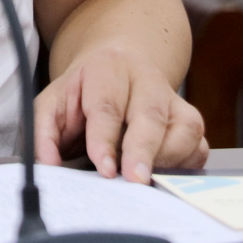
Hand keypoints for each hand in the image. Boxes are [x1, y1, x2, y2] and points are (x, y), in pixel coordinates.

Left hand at [34, 45, 207, 182]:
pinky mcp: (191, 119)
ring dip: (168, 159)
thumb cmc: (84, 89)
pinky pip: (198, 146)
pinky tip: (165, 175)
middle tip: (134, 180)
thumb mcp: (53, 101)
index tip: (104, 168)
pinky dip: (186, 165)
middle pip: (150, 115)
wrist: (119, 61)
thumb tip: (48, 165)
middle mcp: (146, 79)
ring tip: (147, 181)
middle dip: (143, 150)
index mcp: (107, 68)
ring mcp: (173, 99)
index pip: (107, 105)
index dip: (105, 138)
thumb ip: (44, 132)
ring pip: (183, 129)